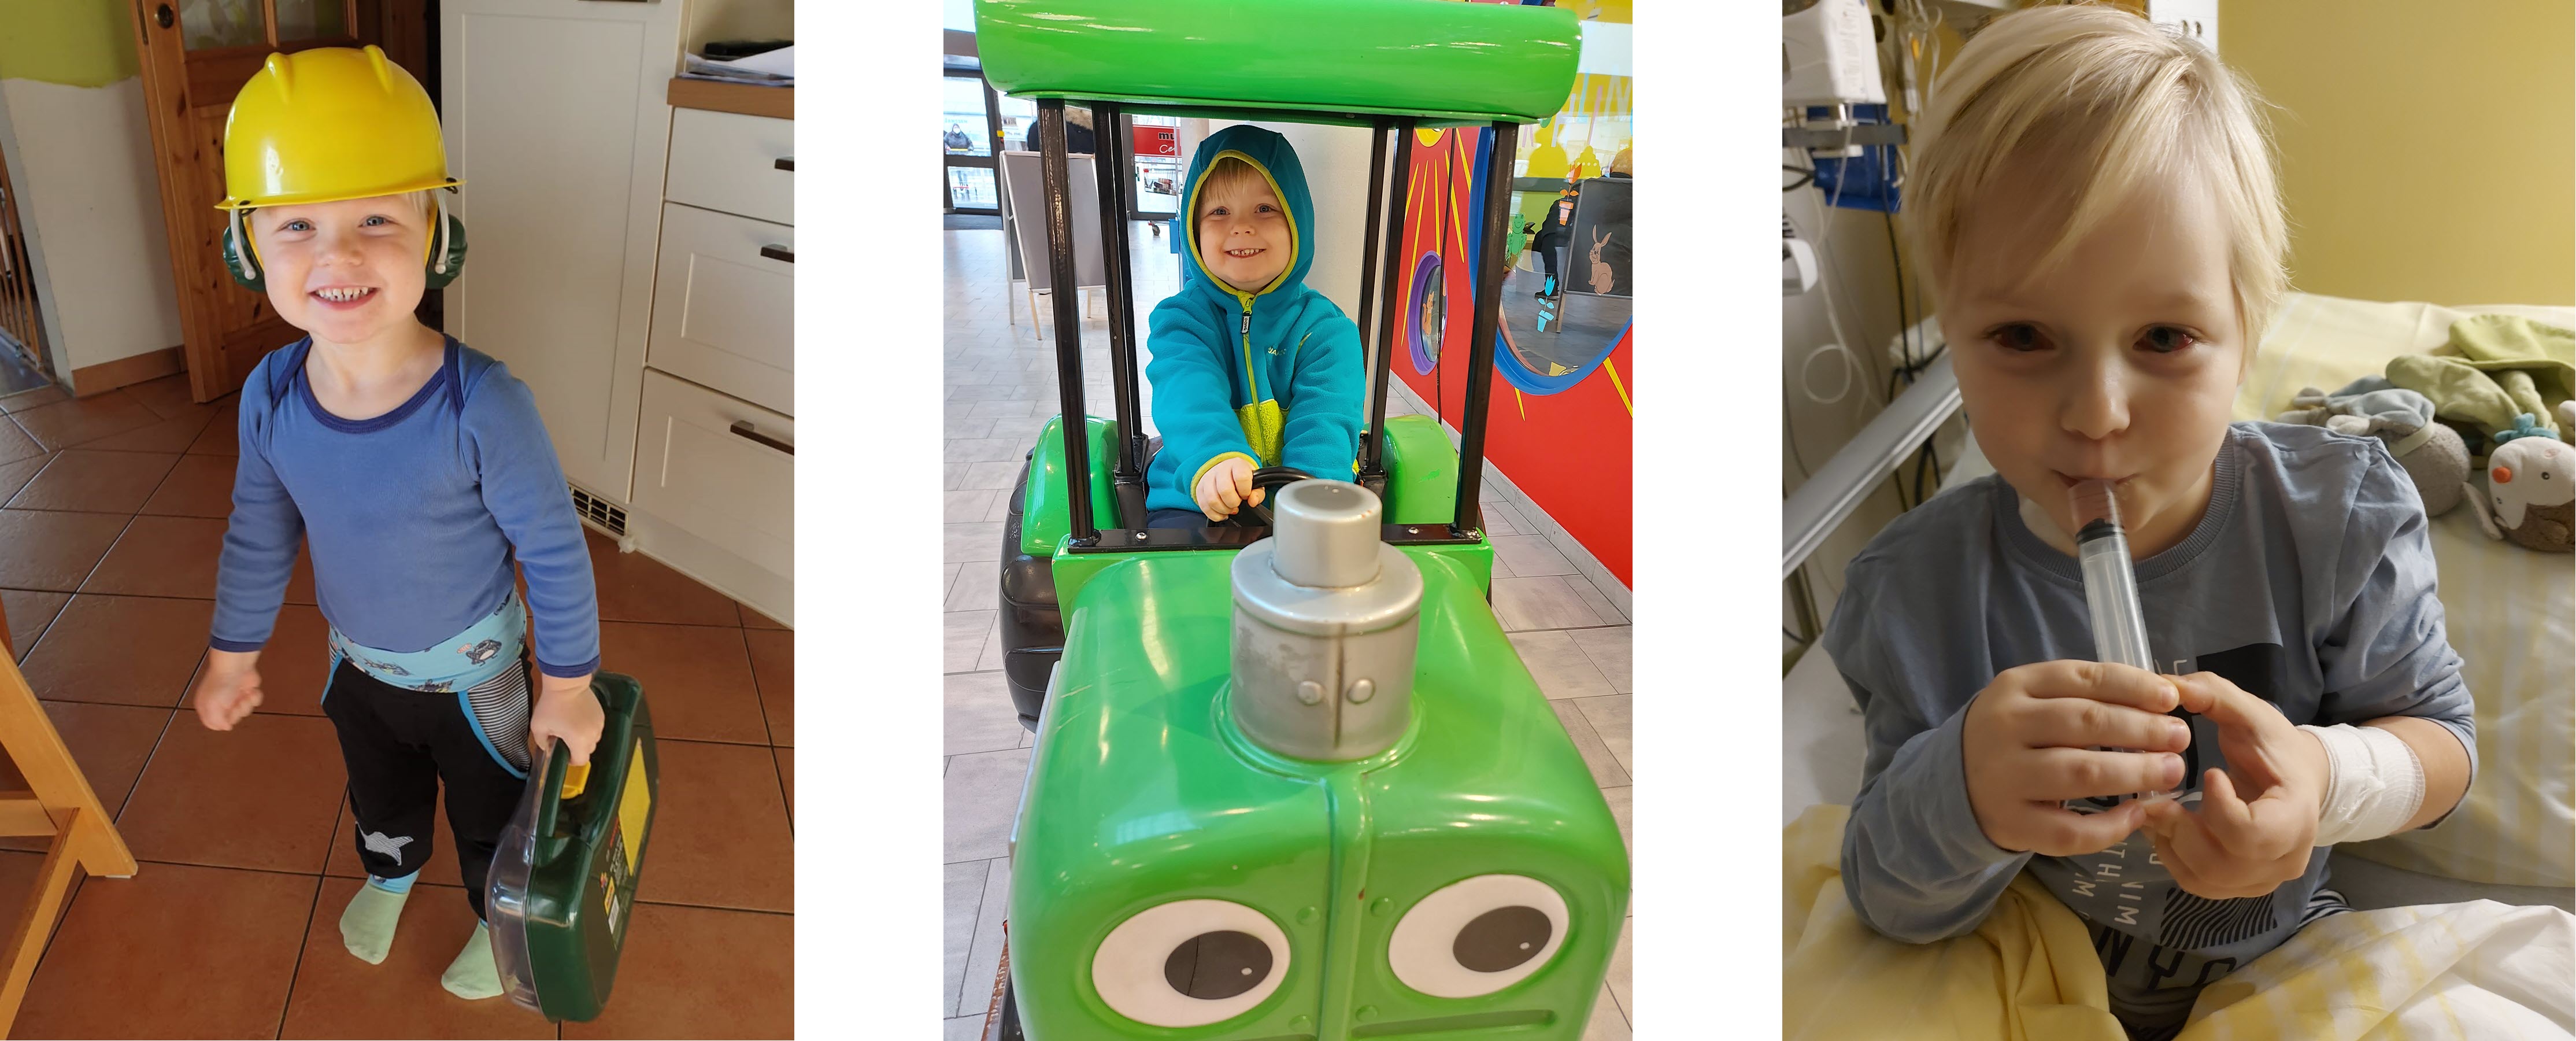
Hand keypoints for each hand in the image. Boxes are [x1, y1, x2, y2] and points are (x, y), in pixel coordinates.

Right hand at [192, 649, 263, 730]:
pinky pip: (255, 702)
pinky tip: (251, 690)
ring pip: (245, 711)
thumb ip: (215, 721)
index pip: (215, 724)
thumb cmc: (222, 684)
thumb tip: (226, 727)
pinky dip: (255, 696)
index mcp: (207, 707)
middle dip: (238, 712)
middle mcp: (220, 703)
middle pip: (233, 719)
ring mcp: (235, 697)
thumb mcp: (212, 707)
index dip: (224, 722)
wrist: (236, 665)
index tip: (227, 714)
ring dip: (247, 703)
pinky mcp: (247, 691)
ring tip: (245, 694)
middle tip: (237, 702)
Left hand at [529, 673, 604, 766]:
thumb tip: (548, 748)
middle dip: (577, 749)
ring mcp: (599, 724)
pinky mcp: (601, 715)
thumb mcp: (538, 726)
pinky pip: (596, 729)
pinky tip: (578, 720)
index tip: (563, 752)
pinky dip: (588, 728)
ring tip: (572, 728)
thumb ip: (542, 743)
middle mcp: (592, 734)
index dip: (571, 760)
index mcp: (578, 740)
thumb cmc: (552, 705)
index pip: (580, 761)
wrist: (567, 683)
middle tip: (565, 738)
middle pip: (588, 751)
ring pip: (593, 740)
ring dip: (584, 739)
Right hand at [1193, 457, 1261, 521]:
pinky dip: (1214, 514)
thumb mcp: (1255, 483)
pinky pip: (1204, 506)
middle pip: (1225, 490)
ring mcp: (1208, 478)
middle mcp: (1221, 469)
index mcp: (1237, 464)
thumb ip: (1258, 493)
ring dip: (1223, 510)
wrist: (1227, 471)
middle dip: (1233, 503)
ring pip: (1212, 499)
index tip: (1245, 495)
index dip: (1245, 491)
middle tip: (1237, 504)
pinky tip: (1222, 512)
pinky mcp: (1199, 488)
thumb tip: (1252, 501)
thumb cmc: (1242, 479)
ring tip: (1229, 509)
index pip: (1241, 478)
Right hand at [1960, 661, 2192, 855]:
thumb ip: (2086, 695)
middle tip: (2180, 739)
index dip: (2134, 686)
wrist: (1954, 784)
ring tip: (2171, 771)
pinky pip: (2069, 830)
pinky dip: (2110, 825)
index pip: (2083, 678)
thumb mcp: (2035, 700)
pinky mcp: (2011, 823)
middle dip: (2143, 730)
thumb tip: (2161, 699)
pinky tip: (2137, 814)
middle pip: (2086, 723)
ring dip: (2135, 772)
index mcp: (2015, 686)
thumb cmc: (2015, 736)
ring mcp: (2004, 777)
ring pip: (2081, 773)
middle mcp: (2005, 727)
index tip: (2172, 698)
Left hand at [2141, 672, 2326, 898]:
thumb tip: (2166, 684)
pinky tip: (2167, 828)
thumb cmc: (2275, 746)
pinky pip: (2198, 884)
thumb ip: (2214, 694)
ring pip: (2205, 879)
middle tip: (2161, 799)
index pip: (2254, 834)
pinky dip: (2173, 858)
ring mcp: (2263, 878)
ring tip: (2160, 810)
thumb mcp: (2251, 713)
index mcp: (2297, 816)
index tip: (2209, 774)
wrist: (2299, 779)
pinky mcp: (2241, 886)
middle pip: (2222, 863)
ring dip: (2171, 844)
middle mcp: (2285, 857)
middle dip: (2181, 830)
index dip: (2220, 809)